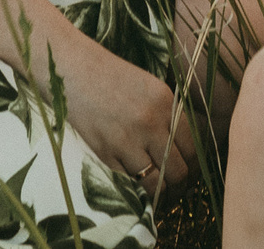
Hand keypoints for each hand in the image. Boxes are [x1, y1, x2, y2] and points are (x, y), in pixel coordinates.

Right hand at [56, 41, 197, 193]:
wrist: (70, 69)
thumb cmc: (109, 75)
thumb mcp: (148, 86)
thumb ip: (168, 115)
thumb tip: (183, 151)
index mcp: (165, 103)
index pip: (192, 148)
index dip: (193, 166)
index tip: (189, 172)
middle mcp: (149, 122)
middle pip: (178, 171)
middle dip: (179, 185)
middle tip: (175, 188)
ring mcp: (126, 140)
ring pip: (155, 183)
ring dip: (158, 192)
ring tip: (157, 193)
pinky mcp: (104, 153)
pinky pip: (129, 182)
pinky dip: (133, 186)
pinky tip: (135, 184)